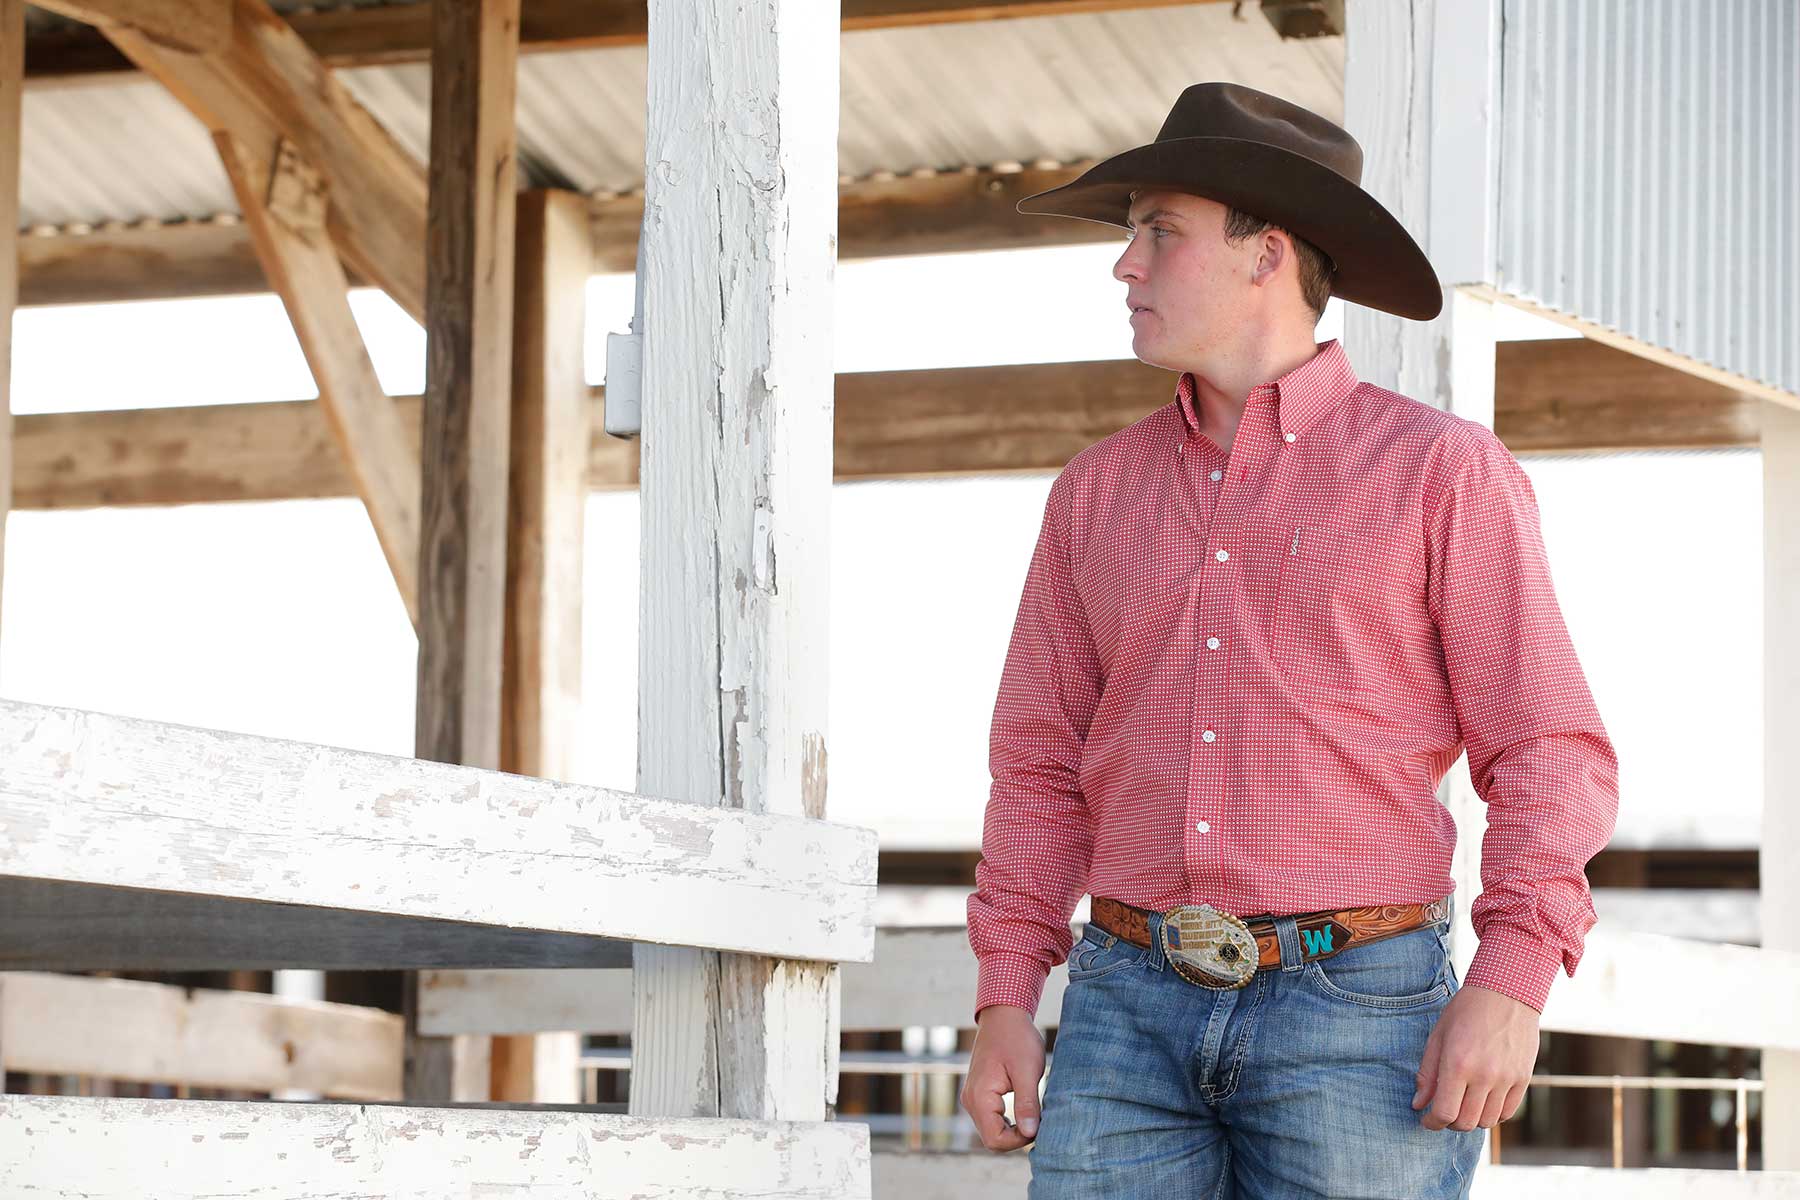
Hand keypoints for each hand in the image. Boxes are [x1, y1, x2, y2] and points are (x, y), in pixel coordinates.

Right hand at [960, 1004, 1045, 1150]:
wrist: (1003, 1015)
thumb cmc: (1016, 1039)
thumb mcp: (1027, 1071)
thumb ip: (1027, 1104)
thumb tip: (1030, 1133)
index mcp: (980, 1097)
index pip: (995, 1140)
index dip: (1019, 1141)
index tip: (1038, 1124)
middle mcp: (970, 1100)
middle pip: (992, 1139)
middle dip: (1017, 1137)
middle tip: (1038, 1119)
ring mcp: (972, 1097)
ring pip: (991, 1130)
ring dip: (1013, 1129)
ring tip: (1033, 1113)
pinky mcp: (978, 1094)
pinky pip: (991, 1119)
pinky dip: (1007, 1121)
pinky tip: (1024, 1109)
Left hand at [1412, 984, 1538, 1130]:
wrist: (1506, 992)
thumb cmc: (1466, 1011)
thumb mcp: (1438, 1037)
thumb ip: (1427, 1073)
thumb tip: (1418, 1103)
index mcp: (1458, 1064)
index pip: (1444, 1112)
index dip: (1432, 1122)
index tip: (1426, 1120)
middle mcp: (1484, 1075)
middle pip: (1466, 1122)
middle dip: (1449, 1123)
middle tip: (1442, 1113)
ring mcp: (1506, 1079)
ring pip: (1487, 1121)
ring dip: (1471, 1120)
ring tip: (1462, 1105)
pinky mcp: (1523, 1078)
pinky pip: (1507, 1112)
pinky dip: (1493, 1114)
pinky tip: (1482, 1102)